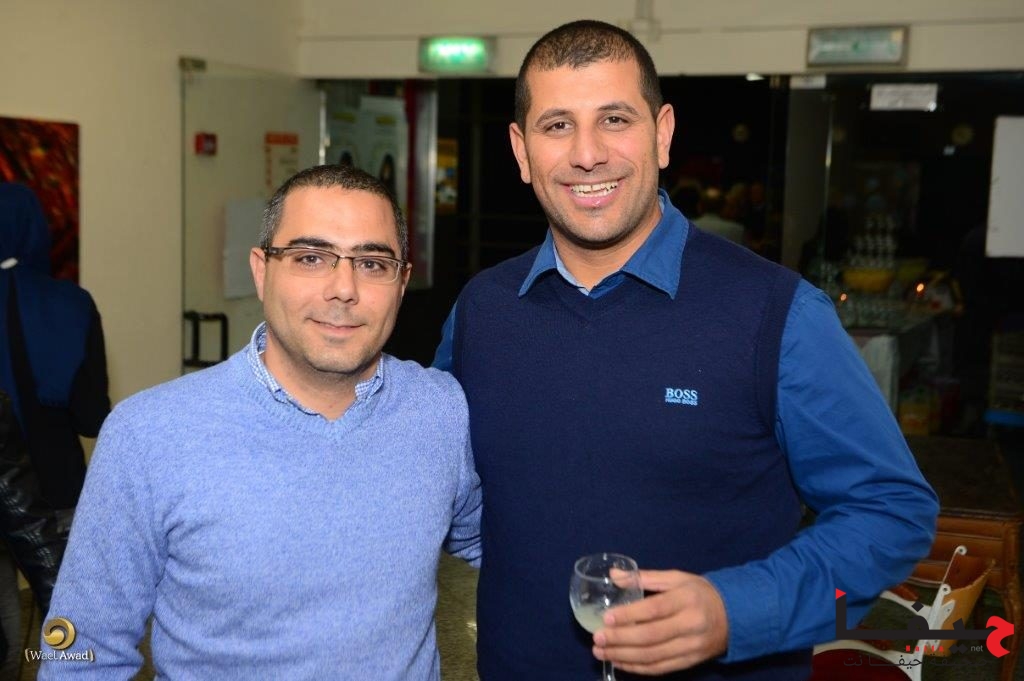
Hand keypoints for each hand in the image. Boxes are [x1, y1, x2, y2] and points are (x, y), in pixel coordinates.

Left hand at [592, 570, 728, 674]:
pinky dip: (637, 668)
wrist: (735, 616)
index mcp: (686, 599)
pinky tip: (619, 662)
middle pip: (651, 636)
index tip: (605, 618)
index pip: (654, 609)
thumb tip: (614, 575)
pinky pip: (660, 668)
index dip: (628, 615)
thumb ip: (645, 577)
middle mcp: (690, 625)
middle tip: (597, 638)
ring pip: (653, 656)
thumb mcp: (677, 578)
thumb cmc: (700, 593)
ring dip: (623, 656)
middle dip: (620, 639)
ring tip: (601, 651)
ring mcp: (691, 646)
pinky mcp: (690, 661)